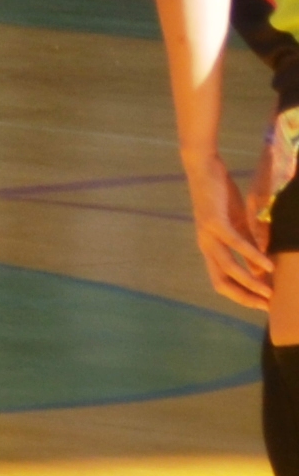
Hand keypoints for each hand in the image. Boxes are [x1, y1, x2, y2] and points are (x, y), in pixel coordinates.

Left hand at [192, 163, 276, 311]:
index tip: (263, 305)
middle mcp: (206, 246)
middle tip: (267, 306)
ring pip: (228, 267)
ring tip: (269, 291)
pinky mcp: (214, 222)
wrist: (205, 169)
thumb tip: (260, 271)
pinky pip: (235, 244)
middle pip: (222, 282)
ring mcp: (208, 235)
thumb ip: (248, 247)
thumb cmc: (222, 198)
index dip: (241, 296)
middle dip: (245, 297)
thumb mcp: (239, 226)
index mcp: (211, 249)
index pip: (222, 282)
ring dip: (250, 282)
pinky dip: (252, 256)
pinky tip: (267, 265)